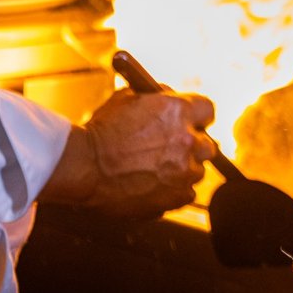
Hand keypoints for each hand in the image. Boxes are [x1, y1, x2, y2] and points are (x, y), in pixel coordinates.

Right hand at [42, 87, 216, 216]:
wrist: (83, 168)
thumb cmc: (100, 132)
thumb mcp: (125, 99)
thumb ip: (154, 97)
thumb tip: (168, 96)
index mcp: (177, 111)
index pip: (208, 110)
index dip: (198, 116)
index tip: (192, 122)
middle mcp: (187, 140)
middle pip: (207, 144)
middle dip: (193, 145)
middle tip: (173, 149)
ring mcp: (185, 171)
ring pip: (197, 170)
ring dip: (182, 169)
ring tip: (155, 169)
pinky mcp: (178, 196)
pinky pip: (186, 192)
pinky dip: (174, 190)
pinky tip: (153, 185)